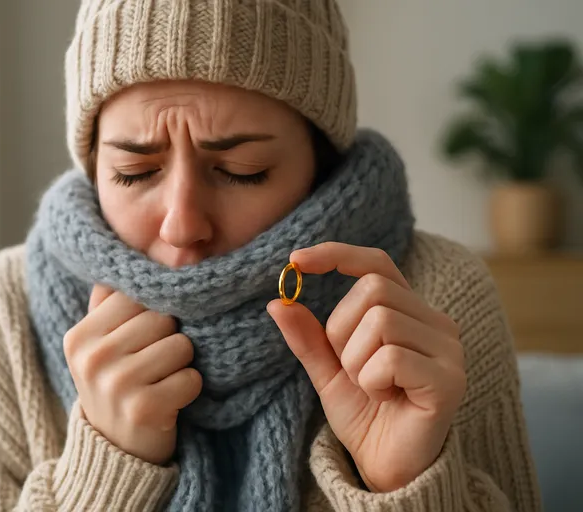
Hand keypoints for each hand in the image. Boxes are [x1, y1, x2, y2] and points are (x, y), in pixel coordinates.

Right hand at [64, 285, 202, 464]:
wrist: (115, 450)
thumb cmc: (117, 383)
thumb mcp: (101, 343)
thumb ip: (111, 300)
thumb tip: (140, 247)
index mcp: (79, 335)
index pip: (138, 295)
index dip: (154, 312)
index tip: (146, 336)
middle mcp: (92, 357)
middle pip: (163, 318)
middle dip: (170, 338)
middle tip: (154, 364)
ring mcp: (115, 384)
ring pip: (181, 345)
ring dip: (182, 364)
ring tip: (161, 380)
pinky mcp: (143, 409)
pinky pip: (191, 378)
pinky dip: (189, 389)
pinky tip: (169, 401)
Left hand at [267, 243, 465, 491]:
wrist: (387, 466)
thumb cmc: (366, 415)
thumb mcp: (328, 371)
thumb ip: (309, 337)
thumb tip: (278, 302)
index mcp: (409, 312)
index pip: (376, 263)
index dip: (337, 254)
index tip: (295, 260)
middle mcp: (436, 323)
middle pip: (372, 289)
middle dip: (343, 330)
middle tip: (352, 368)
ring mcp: (447, 349)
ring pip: (381, 321)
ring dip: (356, 361)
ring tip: (371, 386)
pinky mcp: (449, 379)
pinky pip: (390, 357)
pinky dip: (372, 380)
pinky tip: (387, 398)